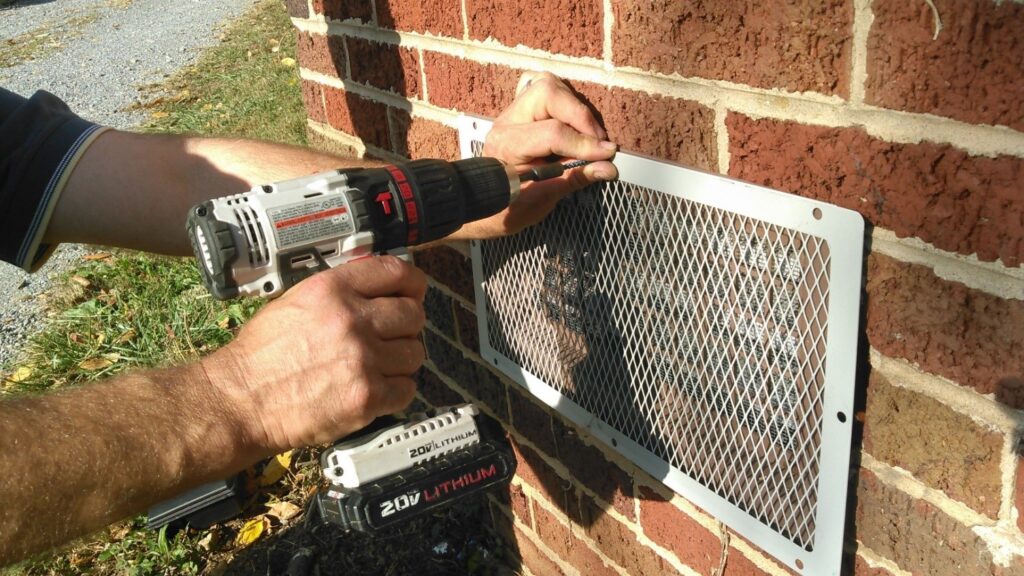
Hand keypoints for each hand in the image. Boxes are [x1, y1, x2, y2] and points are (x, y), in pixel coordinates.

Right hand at [201, 256, 425, 455]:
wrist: (240, 400)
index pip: (396, 272)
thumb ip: (339, 292)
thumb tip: (377, 289)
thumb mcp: (295, 302)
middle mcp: (352, 320)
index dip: (412, 283)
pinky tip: (376, 388)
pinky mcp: (367, 397)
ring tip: (379, 366)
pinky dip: (396, 391)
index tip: (414, 291)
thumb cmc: (261, 355)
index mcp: (332, 290)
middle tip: (392, 336)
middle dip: (406, 325)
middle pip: (413, 314)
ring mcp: (363, 360)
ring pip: (414, 353)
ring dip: (401, 360)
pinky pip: (407, 389)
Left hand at [455, 72, 618, 238]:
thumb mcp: (544, 198)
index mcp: (507, 145)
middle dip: (580, 115)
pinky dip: (569, 105)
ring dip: (576, 108)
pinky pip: (549, 91)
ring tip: (588, 136)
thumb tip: (607, 168)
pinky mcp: (525, 108)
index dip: (584, 143)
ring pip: (549, 85)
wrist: (492, 200)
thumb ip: (575, 178)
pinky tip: (576, 127)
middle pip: (548, 92)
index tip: (606, 155)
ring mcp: (516, 110)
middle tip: (598, 142)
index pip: (552, 132)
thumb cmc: (513, 203)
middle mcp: (508, 120)